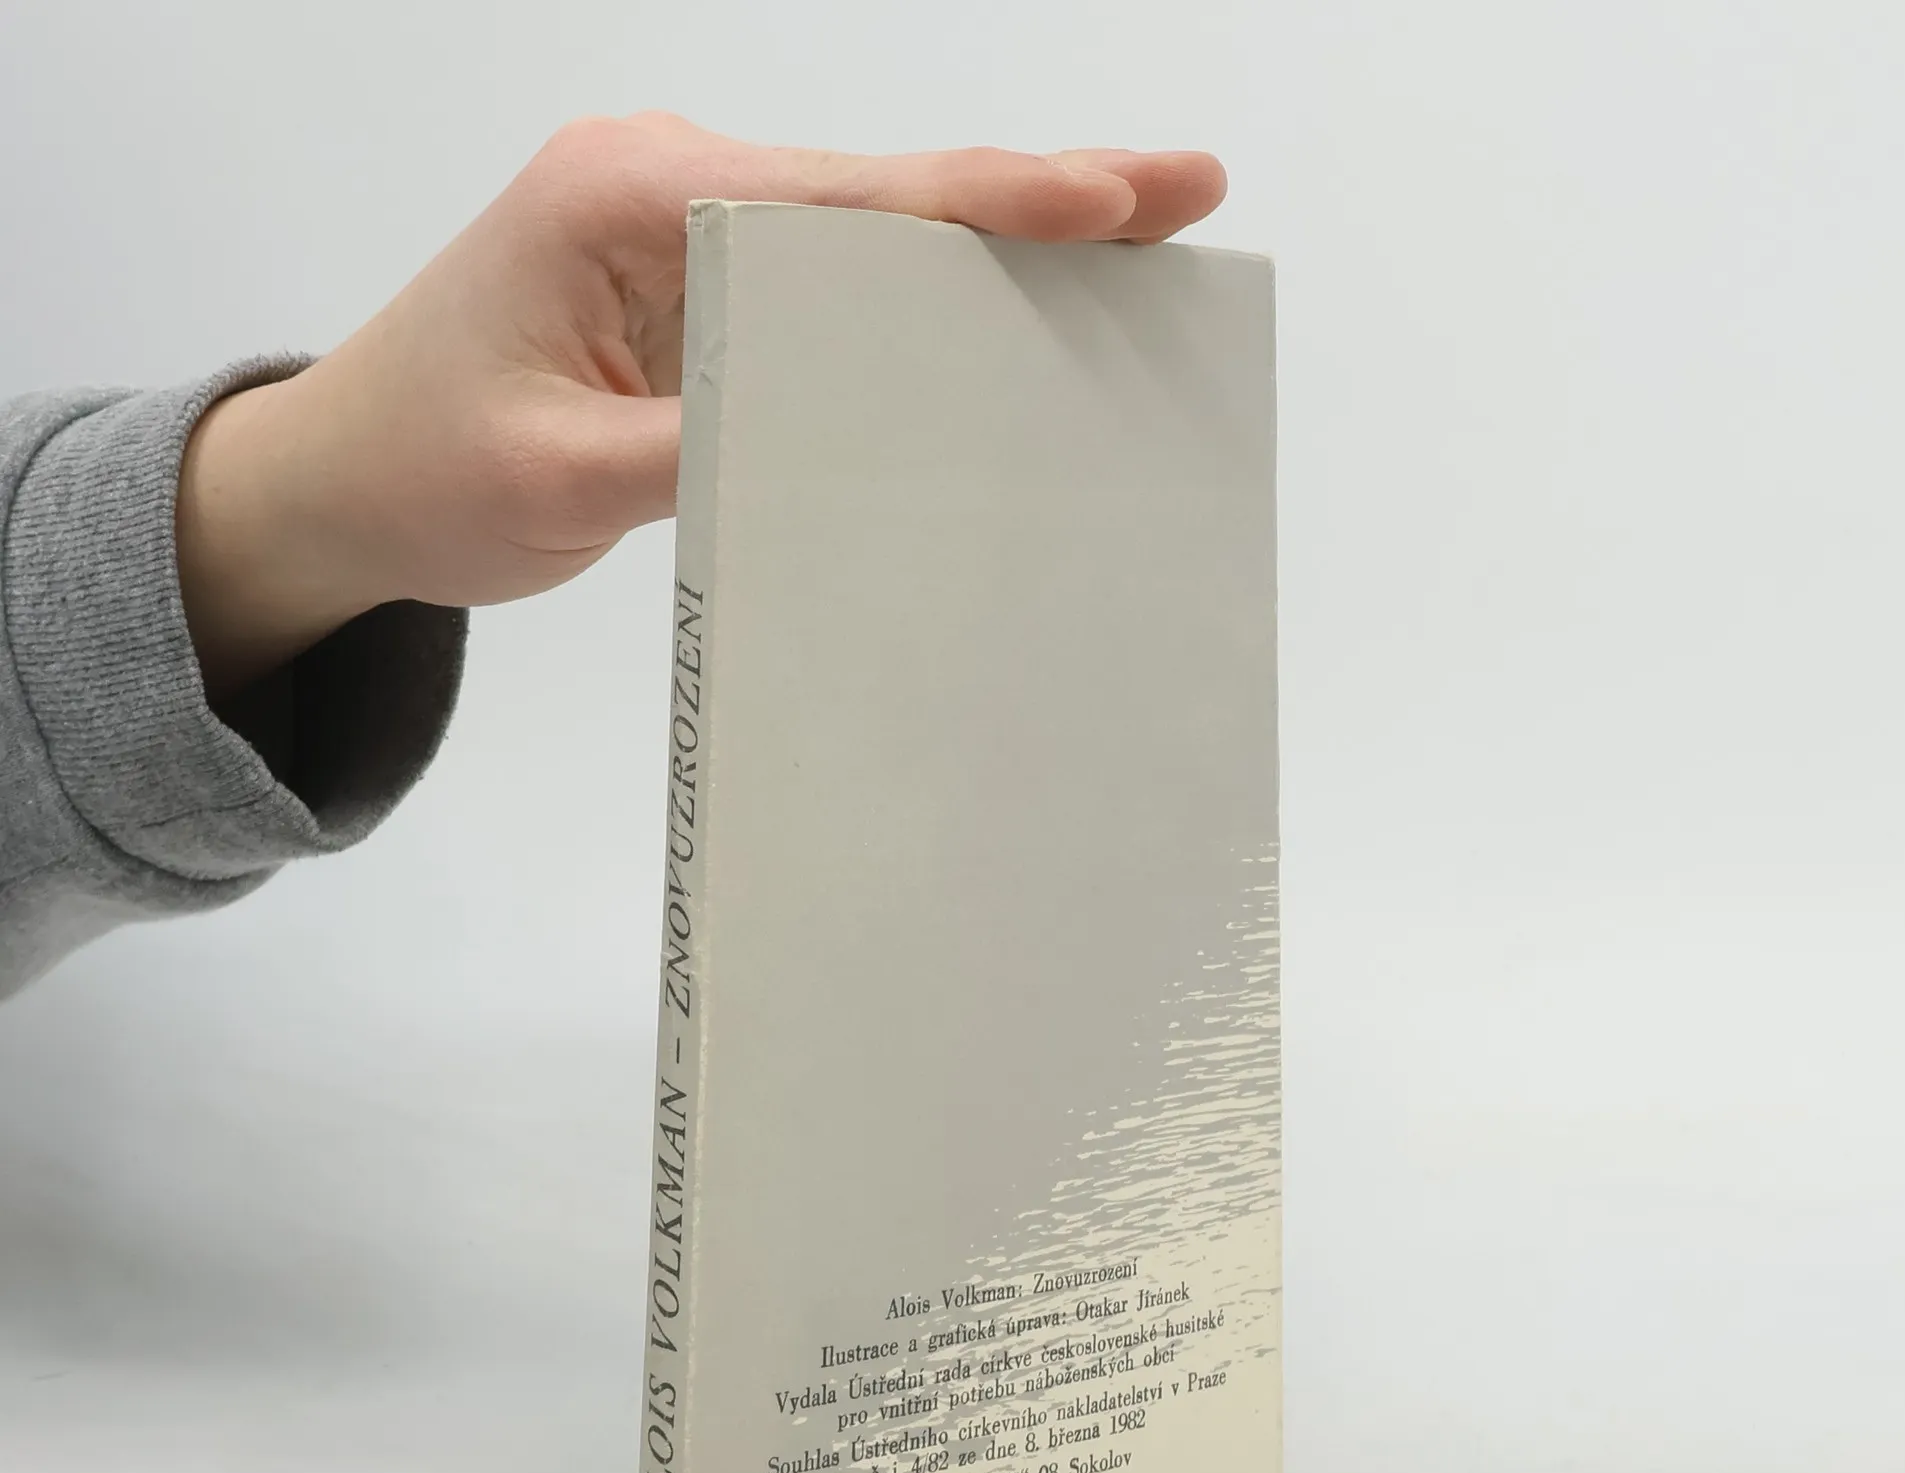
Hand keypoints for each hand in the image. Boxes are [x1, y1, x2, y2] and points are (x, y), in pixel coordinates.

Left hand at [176, 112, 1227, 698]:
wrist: (340, 479)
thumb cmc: (423, 469)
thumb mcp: (563, 479)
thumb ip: (712, 445)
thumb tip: (865, 437)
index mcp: (629, 197)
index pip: (846, 201)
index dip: (993, 203)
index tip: (1116, 198)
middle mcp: (669, 180)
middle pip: (886, 193)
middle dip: (1036, 202)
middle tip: (1183, 196)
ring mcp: (686, 223)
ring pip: (871, 232)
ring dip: (994, 249)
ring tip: (1133, 252)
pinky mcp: (695, 280)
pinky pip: (829, 282)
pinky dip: (923, 301)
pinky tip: (1008, 318)